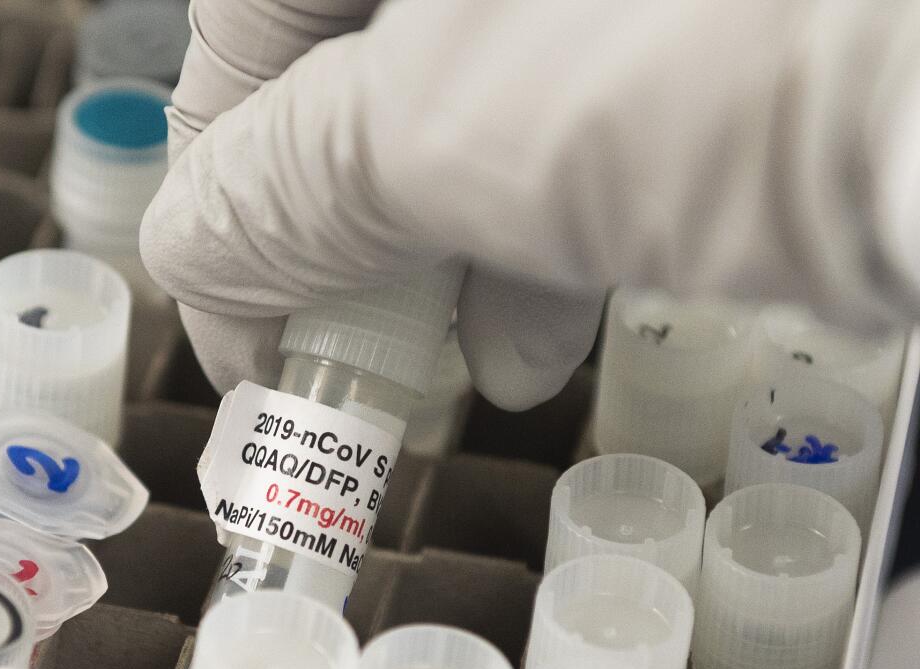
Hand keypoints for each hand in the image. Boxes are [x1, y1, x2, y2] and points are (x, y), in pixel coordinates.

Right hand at [144, 0, 919, 404]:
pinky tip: (543, 336)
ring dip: (446, 247)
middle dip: (343, 227)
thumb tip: (195, 248)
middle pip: (364, 63)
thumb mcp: (452, 128)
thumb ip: (289, 184)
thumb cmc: (738, 46)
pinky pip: (582, 121)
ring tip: (449, 368)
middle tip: (336, 348)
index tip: (224, 313)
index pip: (249, 18)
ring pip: (478, 95)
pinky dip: (549, 230)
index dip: (216, 176)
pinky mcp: (710, 36)